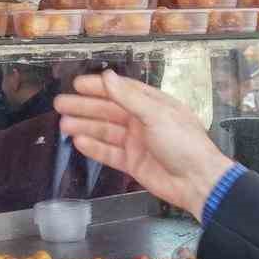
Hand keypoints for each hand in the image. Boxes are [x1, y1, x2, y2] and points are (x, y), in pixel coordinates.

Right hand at [55, 70, 231, 218]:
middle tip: (60, 104)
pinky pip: (109, 153)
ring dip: (85, 126)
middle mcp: (143, 121)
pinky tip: (79, 141)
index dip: (99, 87)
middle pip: (108, 111)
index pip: (121, 90)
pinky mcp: (133, 163)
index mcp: (152, 104)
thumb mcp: (156, 114)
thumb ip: (128, 97)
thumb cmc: (184, 142)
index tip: (77, 84)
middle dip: (85, 107)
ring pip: (106, 131)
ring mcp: (137, 143)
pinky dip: (94, 147)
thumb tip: (107, 77)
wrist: (197, 181)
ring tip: (63, 124)